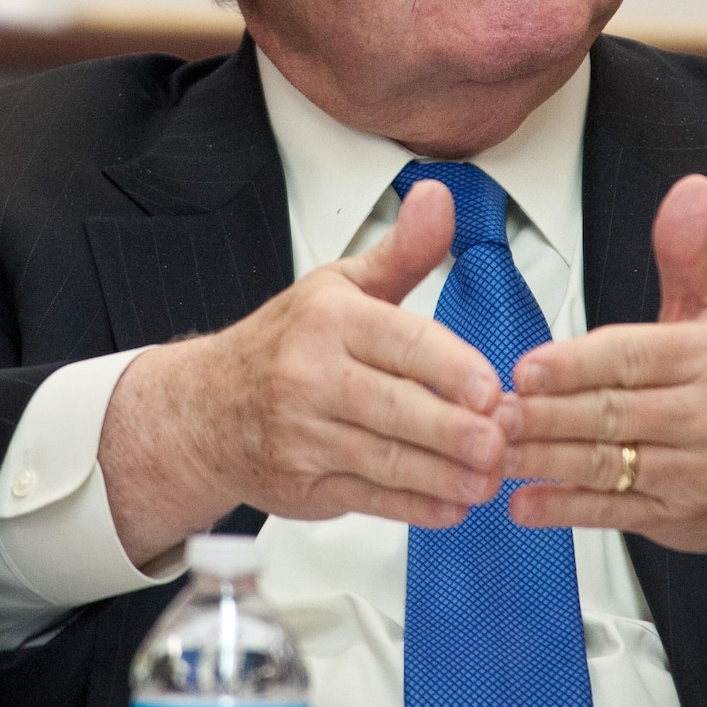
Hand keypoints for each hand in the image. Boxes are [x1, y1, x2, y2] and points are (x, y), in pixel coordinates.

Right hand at [101, 179, 508, 565]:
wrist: (206, 410)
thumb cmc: (287, 345)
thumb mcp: (341, 286)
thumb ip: (404, 252)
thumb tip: (439, 198)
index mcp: (329, 320)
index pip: (398, 341)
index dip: (449, 367)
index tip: (490, 388)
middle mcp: (312, 376)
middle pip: (392, 406)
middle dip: (452, 429)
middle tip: (500, 442)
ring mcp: (304, 435)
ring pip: (382, 458)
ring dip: (441, 474)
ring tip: (488, 478)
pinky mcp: (304, 484)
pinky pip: (366, 499)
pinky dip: (413, 507)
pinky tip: (452, 506)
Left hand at [500, 174, 706, 583]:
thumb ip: (686, 251)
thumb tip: (691, 189)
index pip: (631, 357)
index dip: (573, 365)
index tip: (525, 368)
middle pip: (610, 413)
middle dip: (544, 414)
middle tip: (490, 410)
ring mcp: (695, 472)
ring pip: (606, 464)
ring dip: (542, 460)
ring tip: (490, 451)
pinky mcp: (679, 516)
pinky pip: (613, 513)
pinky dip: (564, 509)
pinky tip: (523, 503)